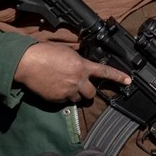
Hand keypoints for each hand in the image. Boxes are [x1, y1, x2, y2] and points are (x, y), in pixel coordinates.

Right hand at [14, 42, 130, 102]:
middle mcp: (77, 80)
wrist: (28, 63)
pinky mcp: (57, 99)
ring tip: (63, 85)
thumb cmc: (45, 53)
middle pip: (91, 93)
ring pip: (77, 99)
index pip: (104, 72)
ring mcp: (67, 91)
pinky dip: (62, 97)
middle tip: (81, 87)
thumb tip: (84, 67)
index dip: (118, 77)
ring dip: (74, 94)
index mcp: (82, 66)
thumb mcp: (68, 53)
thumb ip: (79, 61)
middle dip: (88, 91)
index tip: (128, 81)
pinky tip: (54, 87)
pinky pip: (64, 101)